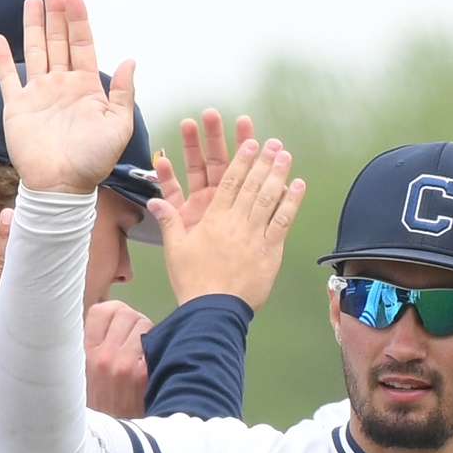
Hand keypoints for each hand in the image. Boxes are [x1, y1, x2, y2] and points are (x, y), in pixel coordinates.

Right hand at [0, 0, 136, 193]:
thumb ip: (123, 93)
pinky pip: (7, 77)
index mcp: (86, 88)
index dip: (79, 19)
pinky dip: (2, 58)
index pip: (82, 44)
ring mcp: (38, 94)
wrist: (61, 186)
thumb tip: (131, 60)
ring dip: (34, 25)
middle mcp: (62, 85)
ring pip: (35, 50)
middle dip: (57, 12)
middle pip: (58, 40)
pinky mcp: (16, 106)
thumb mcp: (118, 126)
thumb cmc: (93, 161)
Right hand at [84, 301, 148, 415]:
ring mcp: (124, 364)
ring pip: (143, 324)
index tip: (118, 326)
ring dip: (146, 335)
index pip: (101, 310)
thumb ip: (91, 346)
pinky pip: (154, 343)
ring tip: (141, 354)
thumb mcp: (82, 374)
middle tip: (134, 342)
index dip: (114, 314)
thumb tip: (109, 321)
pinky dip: (155, 351)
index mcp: (84, 353)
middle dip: (134, 323)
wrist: (111, 441)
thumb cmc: (99, 406)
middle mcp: (102, 356)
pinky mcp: (143, 374)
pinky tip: (148, 367)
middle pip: (126, 313)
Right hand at [153, 113, 302, 308]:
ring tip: (286, 156)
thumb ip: (169, 221)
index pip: (229, 182)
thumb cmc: (193, 281)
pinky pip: (283, 222)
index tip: (250, 143)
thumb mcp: (175, 249)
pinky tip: (298, 186)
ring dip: (278, 174)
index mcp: (213, 219)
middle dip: (263, 161)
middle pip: (252, 184)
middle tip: (273, 143)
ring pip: (269, 198)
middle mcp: (236, 222)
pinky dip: (291, 202)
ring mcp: (255, 235)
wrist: (213, 309)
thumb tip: (154, 202)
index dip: (241, 160)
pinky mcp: (270, 251)